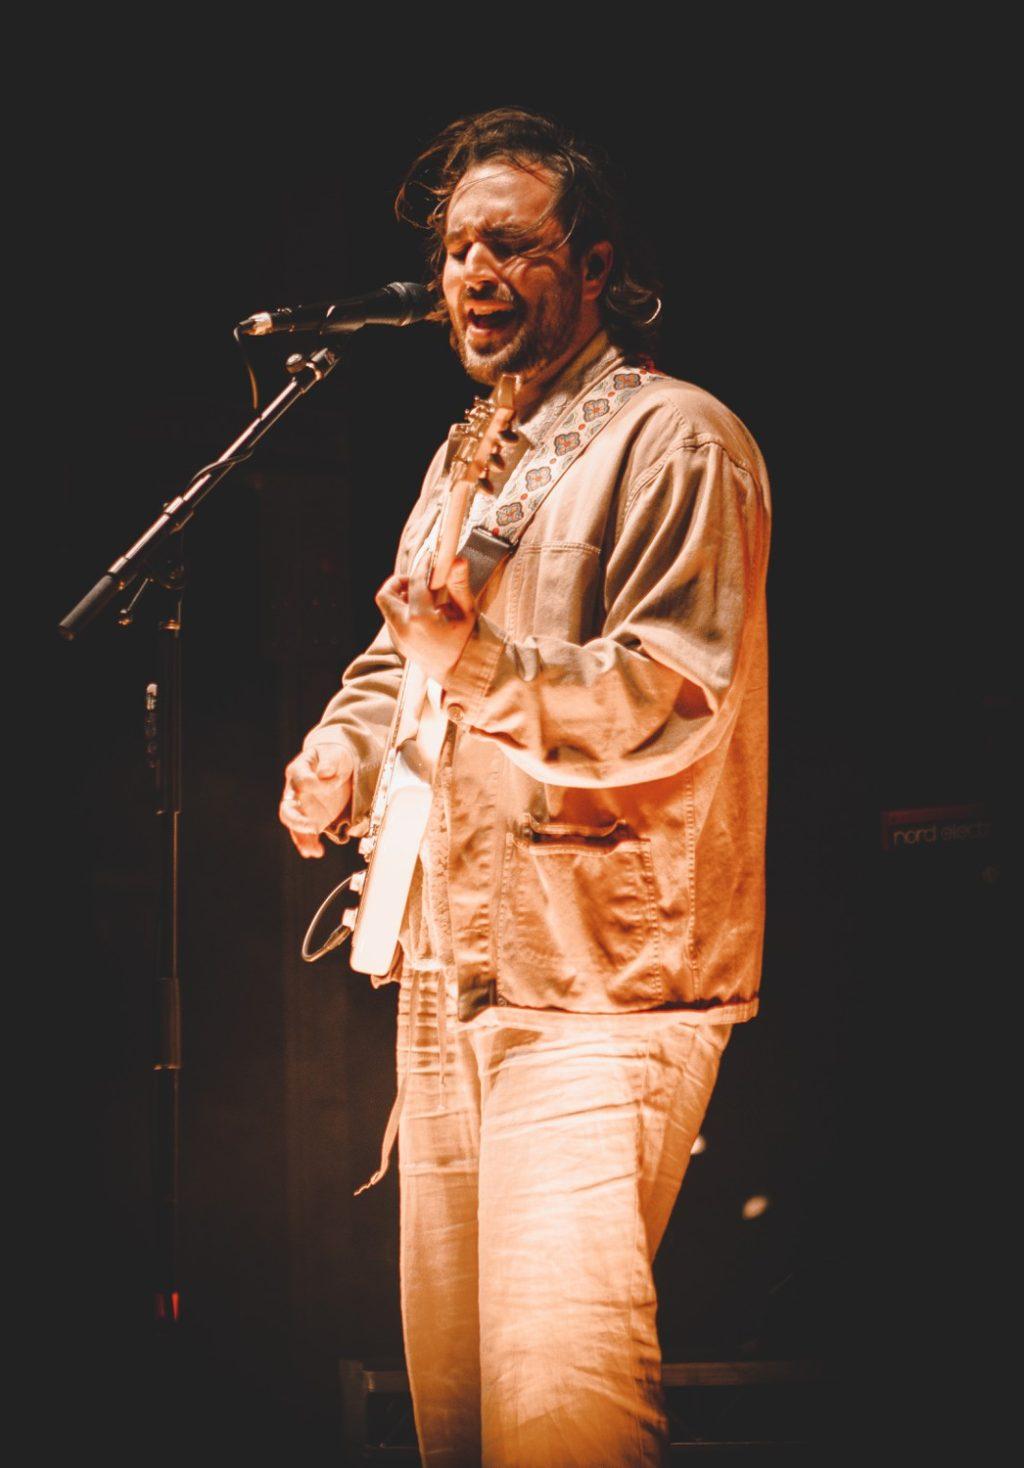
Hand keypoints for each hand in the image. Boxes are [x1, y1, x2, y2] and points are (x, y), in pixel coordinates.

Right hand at [279, 742, 354, 858]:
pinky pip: (305, 834)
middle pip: (287, 809)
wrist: (337, 766)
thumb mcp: (336, 755)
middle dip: (298, 821)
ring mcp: (301, 806)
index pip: (302, 781)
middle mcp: (295, 791)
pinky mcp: (311, 818)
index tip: (337, 781)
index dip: (320, 784)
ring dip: (303, 839)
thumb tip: (325, 772)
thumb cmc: (333, 757)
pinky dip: (309, 843)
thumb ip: (330, 762)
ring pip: (295, 826)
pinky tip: (316, 852)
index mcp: (298, 770)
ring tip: (314, 850)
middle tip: (313, 827)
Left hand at [375, 557, 476, 683]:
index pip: (415, 583)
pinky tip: (425, 612)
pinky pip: (393, 619)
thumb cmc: (468, 642)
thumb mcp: (467, 612)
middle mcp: (404, 630)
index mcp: (421, 620)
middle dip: (399, 582)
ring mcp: (398, 639)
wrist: (462, 674)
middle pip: (386, 595)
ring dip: (402, 596)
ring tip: (426, 598)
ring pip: (388, 607)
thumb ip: (458, 585)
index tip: (430, 557)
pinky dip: (404, 610)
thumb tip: (457, 560)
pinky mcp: (398, 644)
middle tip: (420, 580)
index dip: (422, 566)